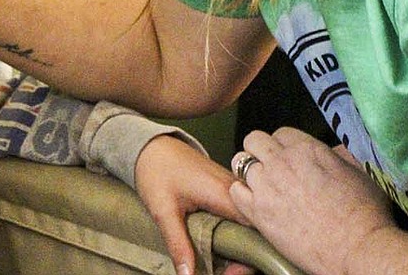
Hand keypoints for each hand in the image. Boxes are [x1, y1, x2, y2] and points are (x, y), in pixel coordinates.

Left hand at [134, 135, 254, 274]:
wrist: (150, 145)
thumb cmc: (156, 170)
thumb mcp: (163, 210)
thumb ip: (178, 243)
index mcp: (226, 194)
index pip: (256, 231)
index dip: (249, 258)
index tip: (232, 272)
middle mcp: (236, 190)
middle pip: (256, 231)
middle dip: (245, 258)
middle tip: (226, 273)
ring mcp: (233, 189)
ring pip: (249, 225)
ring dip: (240, 248)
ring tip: (224, 267)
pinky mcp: (226, 190)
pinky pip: (239, 216)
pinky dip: (234, 234)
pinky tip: (220, 248)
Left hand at [229, 127, 393, 274]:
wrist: (359, 249)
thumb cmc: (366, 215)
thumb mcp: (358, 173)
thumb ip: (337, 157)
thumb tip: (331, 151)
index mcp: (308, 149)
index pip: (281, 133)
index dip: (283, 146)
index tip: (288, 158)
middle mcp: (282, 162)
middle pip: (254, 140)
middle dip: (260, 151)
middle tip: (269, 168)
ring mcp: (267, 185)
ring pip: (240, 162)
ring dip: (249, 172)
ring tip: (262, 187)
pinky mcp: (257, 211)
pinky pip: (234, 190)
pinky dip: (241, 194)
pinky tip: (254, 203)